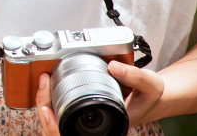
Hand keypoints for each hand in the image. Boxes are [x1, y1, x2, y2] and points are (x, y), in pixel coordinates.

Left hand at [35, 61, 166, 133]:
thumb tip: (113, 66)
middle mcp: (100, 128)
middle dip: (46, 110)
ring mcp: (91, 123)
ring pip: (60, 124)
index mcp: (112, 126)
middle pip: (61, 131)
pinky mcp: (87, 115)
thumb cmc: (152, 95)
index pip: (75, 133)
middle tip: (42, 86)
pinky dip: (54, 103)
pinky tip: (49, 89)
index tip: (46, 108)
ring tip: (43, 86)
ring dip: (47, 106)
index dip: (56, 124)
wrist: (154, 98)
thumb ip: (134, 75)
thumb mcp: (150, 83)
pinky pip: (63, 115)